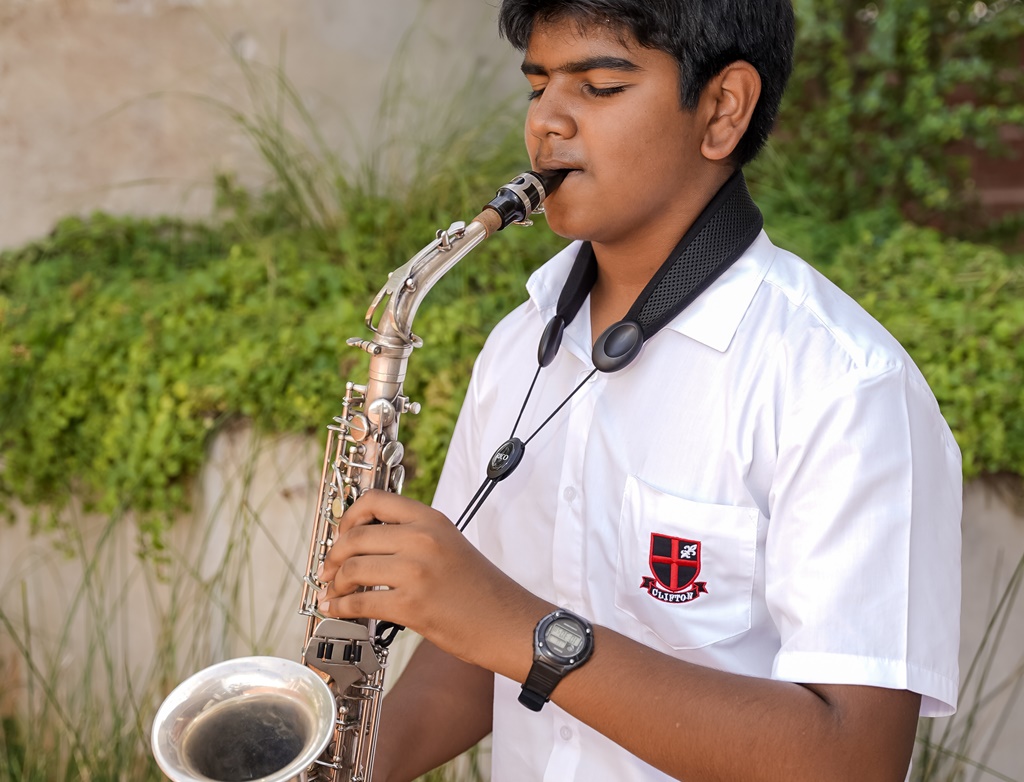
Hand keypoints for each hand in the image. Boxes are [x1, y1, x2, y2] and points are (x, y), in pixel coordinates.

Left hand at [317, 490, 549, 673]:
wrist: (508, 622)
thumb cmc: (480, 589)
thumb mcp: (449, 544)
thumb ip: (414, 536)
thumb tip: (367, 543)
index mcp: (431, 519)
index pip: (375, 501)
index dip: (349, 515)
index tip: (341, 533)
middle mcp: (422, 539)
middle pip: (356, 536)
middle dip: (333, 556)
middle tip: (328, 570)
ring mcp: (416, 571)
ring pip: (352, 569)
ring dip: (334, 583)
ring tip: (333, 593)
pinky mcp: (411, 605)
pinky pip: (360, 603)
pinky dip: (341, 608)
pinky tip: (338, 611)